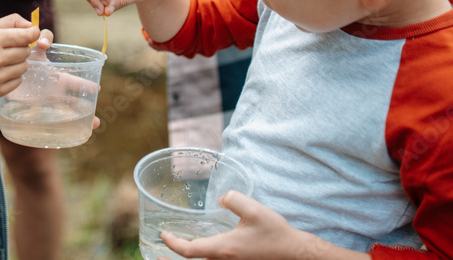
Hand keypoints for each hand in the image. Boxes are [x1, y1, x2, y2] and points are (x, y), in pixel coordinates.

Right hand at [0, 15, 52, 98]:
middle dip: (21, 48)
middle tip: (8, 48)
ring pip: (24, 67)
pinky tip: (0, 72)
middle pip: (26, 52)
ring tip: (3, 60)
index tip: (31, 34)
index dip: (33, 34)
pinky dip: (13, 76)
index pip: (26, 36)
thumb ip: (12, 22)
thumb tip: (32, 26)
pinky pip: (18, 81)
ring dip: (18, 62)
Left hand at [157, 191, 366, 259]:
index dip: (173, 244)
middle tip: (156, 256)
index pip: (189, 251)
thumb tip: (222, 199)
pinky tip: (201, 250)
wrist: (295, 254)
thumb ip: (233, 199)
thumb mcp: (254, 210)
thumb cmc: (275, 234)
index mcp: (223, 249)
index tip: (163, 235)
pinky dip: (201, 258)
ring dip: (188, 259)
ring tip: (172, 255)